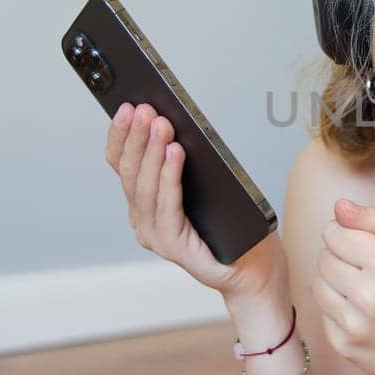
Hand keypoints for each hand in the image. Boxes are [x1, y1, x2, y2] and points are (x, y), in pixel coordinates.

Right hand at [105, 101, 285, 298]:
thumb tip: (174, 120)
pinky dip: (170, 176)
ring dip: (152, 152)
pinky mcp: (173, 247)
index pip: (122, 165)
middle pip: (130, 173)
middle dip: (136, 137)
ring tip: (161, 124)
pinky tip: (176, 152)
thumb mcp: (207, 184)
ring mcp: (154, 236)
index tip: (126, 106)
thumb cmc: (232, 223)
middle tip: (144, 109)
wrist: (254, 267)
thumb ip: (186, 162)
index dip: (121, 136)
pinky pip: (168, 205)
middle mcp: (142, 220)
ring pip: (144, 188)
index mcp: (144, 202)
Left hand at [313, 198, 374, 374]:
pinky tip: (362, 314)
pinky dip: (337, 309)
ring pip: (317, 284)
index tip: (359, 243)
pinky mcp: (343, 344)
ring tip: (362, 291)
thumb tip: (339, 205)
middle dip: (340, 258)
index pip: (334, 233)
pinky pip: (322, 312)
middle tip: (366, 270)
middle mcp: (369, 295)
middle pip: (324, 258)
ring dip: (334, 283)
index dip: (344, 234)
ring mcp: (354, 323)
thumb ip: (374, 222)